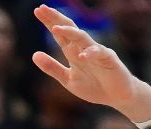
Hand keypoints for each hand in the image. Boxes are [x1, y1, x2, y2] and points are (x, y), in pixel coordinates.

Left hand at [32, 4, 150, 122]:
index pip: (60, 33)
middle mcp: (83, 48)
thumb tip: (34, 55)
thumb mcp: (68, 80)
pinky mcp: (109, 59)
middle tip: (42, 8)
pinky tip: (81, 56)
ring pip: (83, 38)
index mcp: (73, 52)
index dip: (49, 21)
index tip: (37, 10)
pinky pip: (100, 53)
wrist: (117, 97)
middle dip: (56, 18)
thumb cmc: (94, 86)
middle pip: (69, 29)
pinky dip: (90, 54)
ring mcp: (97, 52)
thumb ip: (52, 68)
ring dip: (70, 32)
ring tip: (56, 28)